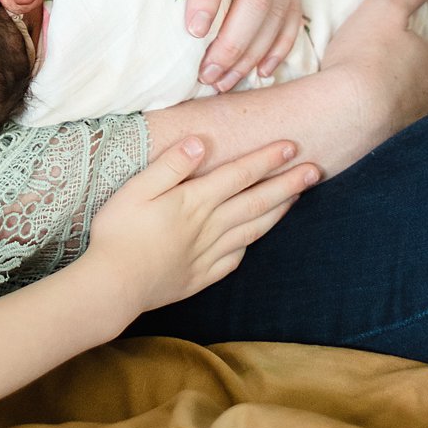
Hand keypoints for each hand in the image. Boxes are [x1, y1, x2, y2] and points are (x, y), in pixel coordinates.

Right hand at [86, 136, 317, 312]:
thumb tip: (201, 141)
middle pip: (256, 201)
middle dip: (287, 184)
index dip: (266, 159)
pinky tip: (255, 239)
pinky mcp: (200, 276)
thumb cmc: (118, 232)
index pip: (239, 174)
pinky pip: (234, 258)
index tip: (291, 146)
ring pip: (252, 229)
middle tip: (314, 170)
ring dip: (278, 212)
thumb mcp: (137, 189)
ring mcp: (207, 254)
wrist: (113, 286)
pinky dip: (250, 244)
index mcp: (194, 201)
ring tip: (297, 198)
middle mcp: (208, 226)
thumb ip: (171, 165)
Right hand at [319, 0, 427, 141]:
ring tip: (391, 96)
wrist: (343, 119)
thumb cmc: (366, 60)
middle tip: (422, 67)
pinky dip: (394, 126)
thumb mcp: (384, 9)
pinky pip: (404, 136)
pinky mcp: (398, 152)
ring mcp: (421, 131)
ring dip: (416, 104)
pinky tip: (375, 122)